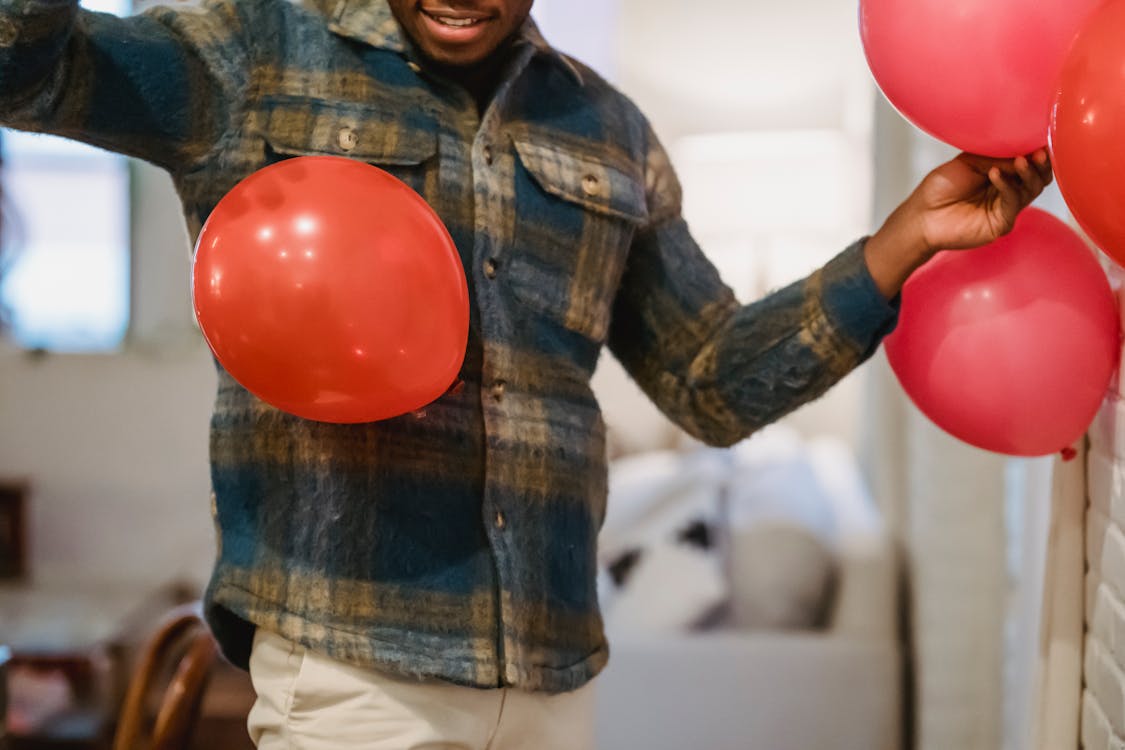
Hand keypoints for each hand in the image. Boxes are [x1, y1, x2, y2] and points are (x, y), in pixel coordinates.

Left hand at [864, 149, 1053, 298]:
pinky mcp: (1002, 223)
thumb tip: (1023, 153)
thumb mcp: (969, 162)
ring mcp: (1007, 208)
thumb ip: (996, 157)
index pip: (1029, 162)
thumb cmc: (940, 188)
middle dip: (1041, 163)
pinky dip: (1007, 186)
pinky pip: (1013, 203)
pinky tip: (995, 174)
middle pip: (1038, 177)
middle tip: (1039, 152)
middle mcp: (1008, 191)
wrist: (921, 215)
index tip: (1041, 139)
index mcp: (1003, 174)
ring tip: (1020, 160)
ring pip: (1031, 189)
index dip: (1037, 151)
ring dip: (1028, 173)